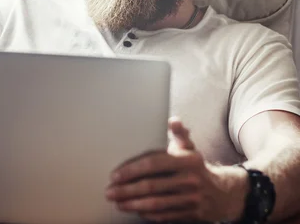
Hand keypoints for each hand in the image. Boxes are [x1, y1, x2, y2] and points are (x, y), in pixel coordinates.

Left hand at [105, 117, 248, 222]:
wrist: (224, 192)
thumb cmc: (196, 167)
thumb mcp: (189, 148)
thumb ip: (179, 134)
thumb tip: (174, 120)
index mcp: (188, 160)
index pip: (154, 164)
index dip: (132, 170)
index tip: (115, 176)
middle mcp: (190, 180)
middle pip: (152, 186)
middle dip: (127, 190)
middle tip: (109, 192)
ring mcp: (191, 199)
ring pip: (156, 204)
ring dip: (133, 204)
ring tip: (117, 202)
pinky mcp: (191, 213)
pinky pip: (165, 215)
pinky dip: (147, 214)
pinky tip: (135, 210)